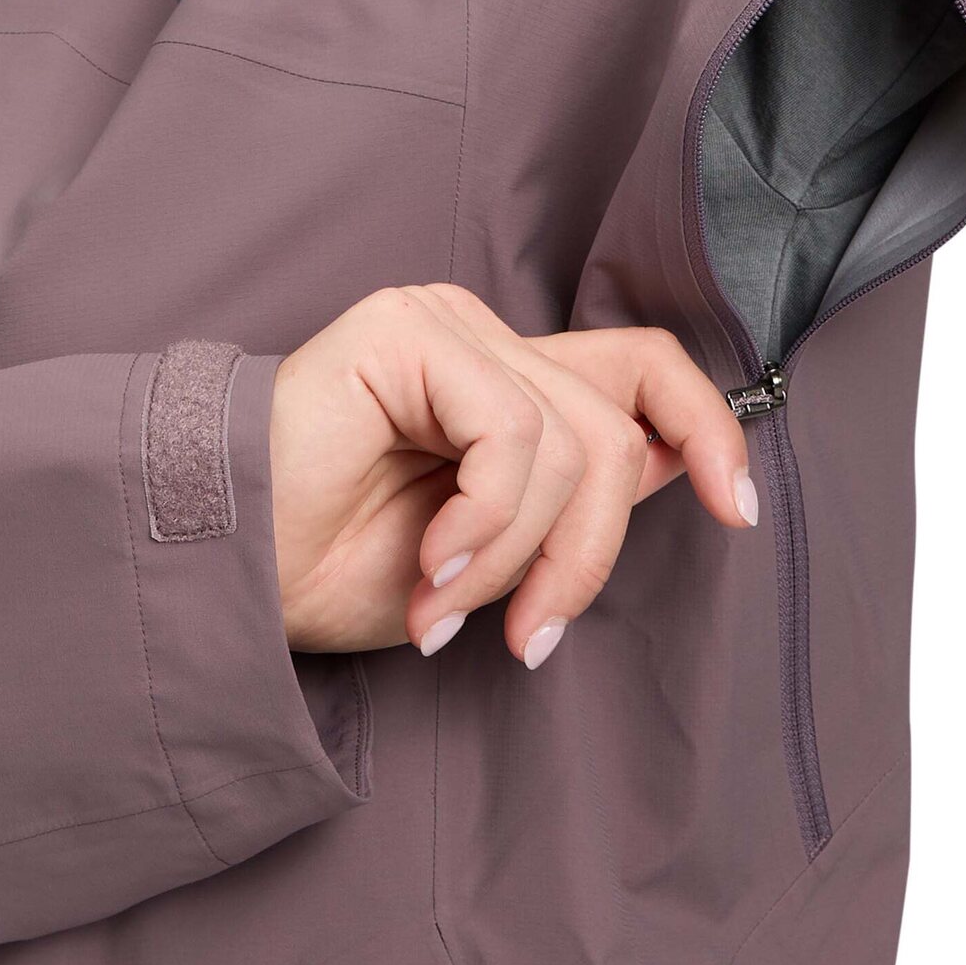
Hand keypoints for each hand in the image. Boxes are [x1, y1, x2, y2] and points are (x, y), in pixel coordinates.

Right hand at [268, 284, 756, 665]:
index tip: (736, 512)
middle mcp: (481, 339)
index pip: (640, 368)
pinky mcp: (407, 330)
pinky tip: (427, 571)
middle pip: (614, 430)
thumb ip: (571, 499)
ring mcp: (444, 325)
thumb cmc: (337, 566)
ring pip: (568, 444)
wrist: (229, 573)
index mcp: (505, 381)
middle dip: (585, 557)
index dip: (708, 428)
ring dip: (513, 560)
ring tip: (442, 611)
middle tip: (528, 639)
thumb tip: (673, 468)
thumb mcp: (490, 554)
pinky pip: (509, 434)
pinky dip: (482, 526)